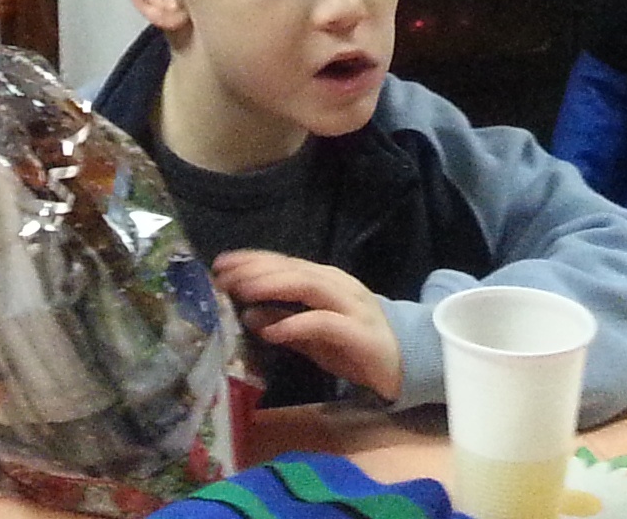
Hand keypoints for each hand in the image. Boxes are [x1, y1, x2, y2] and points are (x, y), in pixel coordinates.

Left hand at [215, 251, 400, 401]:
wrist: (406, 364)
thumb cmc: (354, 346)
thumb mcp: (312, 336)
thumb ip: (283, 322)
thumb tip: (247, 314)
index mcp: (325, 281)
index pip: (285, 263)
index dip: (252, 261)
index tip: (220, 264)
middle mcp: (338, 285)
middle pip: (293, 269)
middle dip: (256, 269)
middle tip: (223, 275)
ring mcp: (351, 306)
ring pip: (308, 285)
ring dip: (273, 285)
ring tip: (242, 291)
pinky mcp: (359, 333)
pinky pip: (324, 323)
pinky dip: (296, 324)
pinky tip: (272, 331)